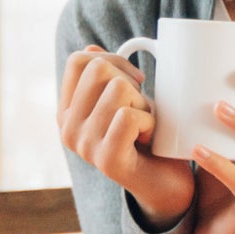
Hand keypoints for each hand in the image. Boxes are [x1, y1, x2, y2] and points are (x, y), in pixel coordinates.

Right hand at [58, 45, 193, 225]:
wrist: (167, 185)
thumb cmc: (151, 139)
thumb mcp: (128, 102)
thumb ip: (107, 79)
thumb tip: (92, 48)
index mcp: (68, 111)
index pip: (78, 60)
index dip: (114, 60)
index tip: (136, 81)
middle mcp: (67, 128)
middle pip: (98, 69)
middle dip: (131, 82)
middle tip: (142, 110)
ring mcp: (83, 145)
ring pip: (118, 89)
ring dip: (145, 105)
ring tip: (146, 128)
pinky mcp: (105, 158)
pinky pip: (128, 116)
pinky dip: (150, 122)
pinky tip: (150, 140)